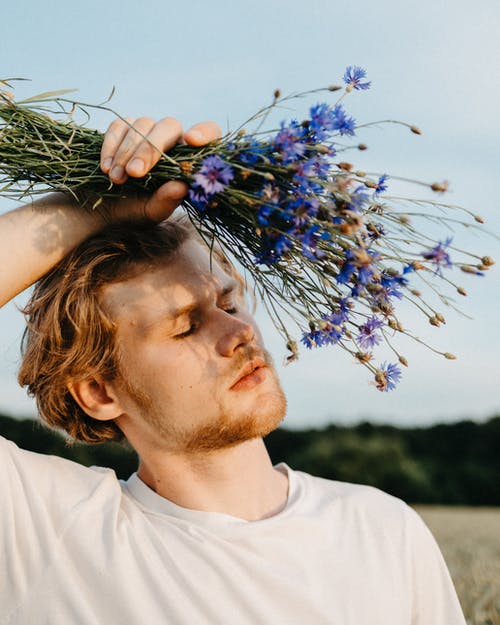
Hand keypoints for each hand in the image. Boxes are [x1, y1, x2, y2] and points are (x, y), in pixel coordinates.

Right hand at [100, 116, 220, 221]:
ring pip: (142, 125)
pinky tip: (106, 168)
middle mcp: (170, 140)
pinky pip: (119, 126)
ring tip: (117, 179)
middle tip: (134, 173)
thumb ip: (166, 201)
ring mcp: (146, 130)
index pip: (209, 133)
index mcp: (187, 159)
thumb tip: (182, 186)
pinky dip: (111, 146)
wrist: (102, 209)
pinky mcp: (122, 128)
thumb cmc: (135, 211)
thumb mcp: (152, 212)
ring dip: (126, 153)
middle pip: (169, 126)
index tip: (192, 140)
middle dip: (149, 149)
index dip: (204, 132)